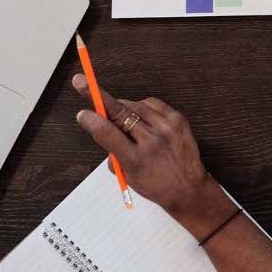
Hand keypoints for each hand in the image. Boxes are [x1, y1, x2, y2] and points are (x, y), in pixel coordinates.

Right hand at [72, 75, 235, 236]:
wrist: (189, 188)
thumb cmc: (156, 185)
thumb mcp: (128, 176)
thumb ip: (113, 153)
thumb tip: (101, 128)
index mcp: (135, 160)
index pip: (107, 134)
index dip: (92, 121)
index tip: (82, 113)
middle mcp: (152, 142)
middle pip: (119, 113)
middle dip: (98, 96)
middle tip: (82, 82)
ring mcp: (167, 129)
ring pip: (135, 106)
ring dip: (122, 107)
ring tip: (120, 115)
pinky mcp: (178, 120)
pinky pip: (153, 103)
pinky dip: (142, 106)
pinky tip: (140, 114)